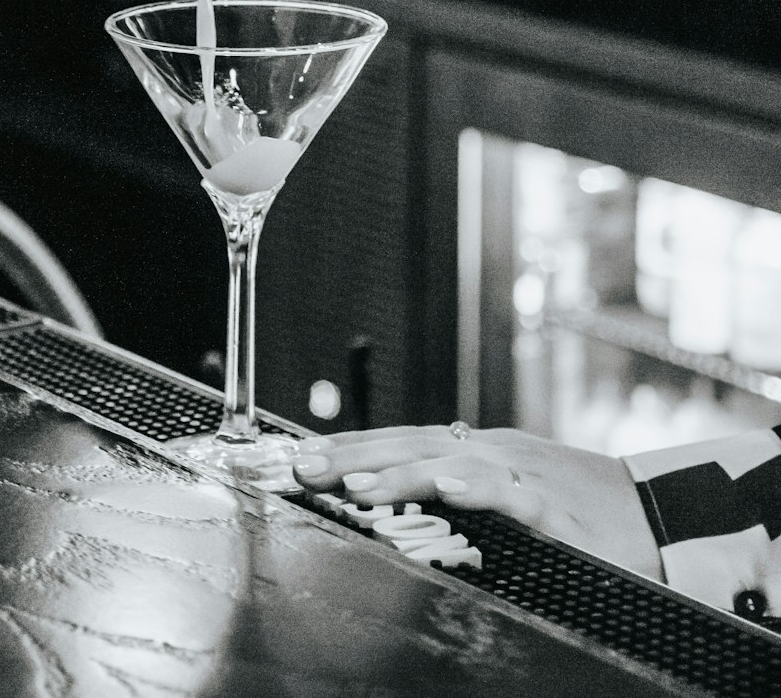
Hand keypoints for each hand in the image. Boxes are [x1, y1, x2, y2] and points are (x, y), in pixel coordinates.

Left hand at [292, 424, 663, 581]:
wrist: (655, 515)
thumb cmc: (579, 509)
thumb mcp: (509, 494)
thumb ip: (461, 491)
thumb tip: (404, 490)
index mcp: (475, 450)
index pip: (401, 441)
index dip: (351, 448)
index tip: (300, 458)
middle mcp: (490, 452)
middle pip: (409, 445)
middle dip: (353, 456)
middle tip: (301, 466)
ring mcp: (520, 473)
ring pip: (449, 463)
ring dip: (398, 470)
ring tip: (352, 484)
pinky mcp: (554, 504)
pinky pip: (511, 492)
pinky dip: (477, 486)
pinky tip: (447, 485)